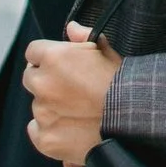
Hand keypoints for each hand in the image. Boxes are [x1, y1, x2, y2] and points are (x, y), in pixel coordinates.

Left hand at [23, 20, 121, 166]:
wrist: (134, 122)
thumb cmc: (125, 85)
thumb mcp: (110, 53)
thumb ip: (85, 37)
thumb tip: (71, 28)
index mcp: (55, 57)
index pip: (34, 52)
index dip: (47, 57)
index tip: (60, 66)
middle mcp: (42, 83)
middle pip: (31, 78)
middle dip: (46, 81)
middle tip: (71, 89)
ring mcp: (42, 113)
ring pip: (38, 106)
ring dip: (52, 107)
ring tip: (79, 112)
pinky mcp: (45, 138)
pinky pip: (37, 131)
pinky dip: (50, 130)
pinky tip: (70, 129)